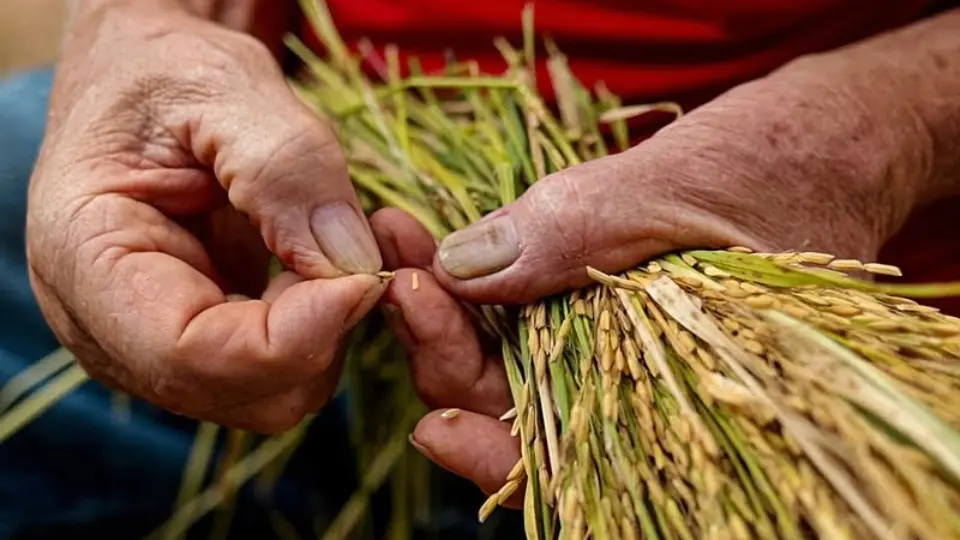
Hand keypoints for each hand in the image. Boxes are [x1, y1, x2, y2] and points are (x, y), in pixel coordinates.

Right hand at [27, 1, 382, 431]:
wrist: (146, 80)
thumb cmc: (165, 72)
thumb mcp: (224, 88)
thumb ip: (285, 169)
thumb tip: (353, 266)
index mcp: (86, 258)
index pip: (190, 355)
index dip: (296, 334)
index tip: (366, 278)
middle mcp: (111, 328)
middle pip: (244, 392)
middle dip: (322, 332)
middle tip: (353, 244)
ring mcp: (159, 347)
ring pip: (276, 394)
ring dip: (331, 331)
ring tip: (334, 241)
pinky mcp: (207, 343)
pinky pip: (286, 370)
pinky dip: (328, 328)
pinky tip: (327, 263)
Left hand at [370, 70, 921, 500]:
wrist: (832, 144)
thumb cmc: (784, 171)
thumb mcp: (684, 193)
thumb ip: (582, 234)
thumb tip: (466, 267)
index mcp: (669, 407)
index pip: (558, 460)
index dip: (483, 441)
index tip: (428, 393)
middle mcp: (632, 394)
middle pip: (516, 414)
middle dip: (446, 354)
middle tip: (397, 276)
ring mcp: (610, 350)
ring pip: (510, 367)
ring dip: (448, 314)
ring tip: (402, 248)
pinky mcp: (596, 307)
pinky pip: (523, 320)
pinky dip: (477, 287)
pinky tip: (436, 248)